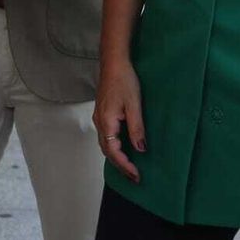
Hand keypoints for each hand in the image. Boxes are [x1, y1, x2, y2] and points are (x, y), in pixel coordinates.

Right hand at [93, 60, 145, 182]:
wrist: (113, 63)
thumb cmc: (124, 80)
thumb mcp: (134, 105)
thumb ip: (137, 128)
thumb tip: (140, 149)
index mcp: (106, 122)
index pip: (113, 152)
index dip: (125, 166)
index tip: (136, 175)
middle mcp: (100, 122)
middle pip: (107, 151)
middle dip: (120, 165)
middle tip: (135, 177)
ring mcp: (99, 118)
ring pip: (105, 144)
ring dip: (117, 157)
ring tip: (130, 166)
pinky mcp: (103, 113)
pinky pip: (106, 136)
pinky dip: (114, 147)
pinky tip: (124, 148)